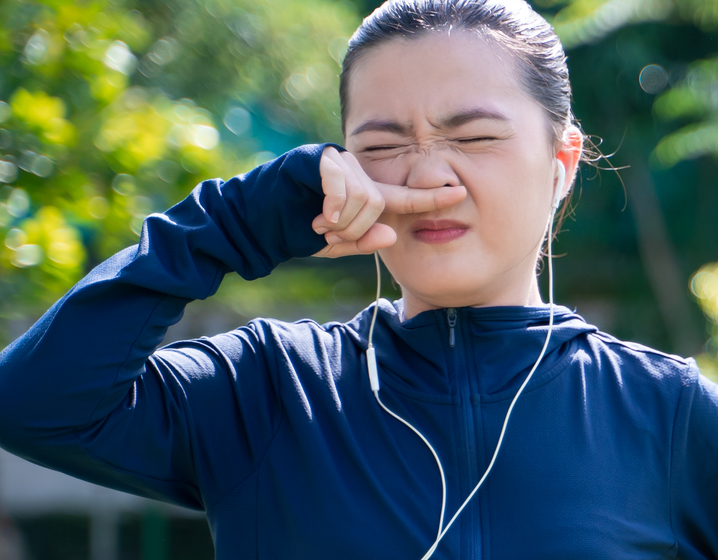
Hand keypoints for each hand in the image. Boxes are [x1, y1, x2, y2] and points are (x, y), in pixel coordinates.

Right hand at [311, 146, 466, 257]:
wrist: (258, 223)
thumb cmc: (296, 230)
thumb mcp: (337, 244)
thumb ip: (365, 241)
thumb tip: (391, 233)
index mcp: (365, 192)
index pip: (404, 196)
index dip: (431, 197)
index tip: (460, 193)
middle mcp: (356, 172)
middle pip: (379, 202)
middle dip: (354, 228)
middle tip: (328, 231)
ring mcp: (338, 161)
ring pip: (363, 197)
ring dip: (340, 220)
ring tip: (318, 221)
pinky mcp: (319, 157)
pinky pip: (342, 186)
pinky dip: (331, 206)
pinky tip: (317, 214)